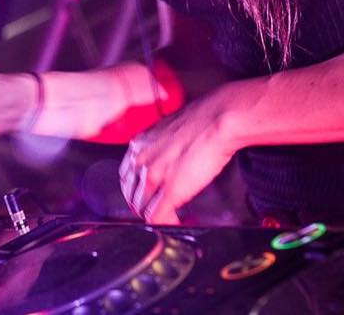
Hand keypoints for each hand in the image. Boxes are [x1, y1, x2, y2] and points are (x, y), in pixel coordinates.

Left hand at [119, 87, 235, 223]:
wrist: (217, 120)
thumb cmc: (201, 121)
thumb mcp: (169, 130)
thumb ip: (160, 145)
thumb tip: (165, 156)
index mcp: (140, 144)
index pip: (126, 175)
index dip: (135, 189)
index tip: (144, 194)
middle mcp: (142, 159)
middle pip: (131, 193)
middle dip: (141, 204)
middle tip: (155, 210)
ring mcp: (154, 176)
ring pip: (141, 207)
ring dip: (153, 215)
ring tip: (166, 218)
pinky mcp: (170, 190)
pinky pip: (157, 217)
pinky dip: (165, 224)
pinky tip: (175, 223)